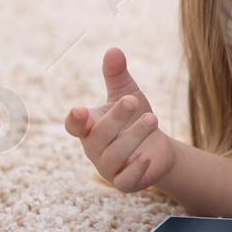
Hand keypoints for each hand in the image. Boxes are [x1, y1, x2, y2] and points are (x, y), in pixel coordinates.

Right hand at [65, 47, 175, 192]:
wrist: (157, 147)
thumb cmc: (135, 118)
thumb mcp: (128, 94)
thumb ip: (117, 75)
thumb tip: (114, 49)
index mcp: (90, 127)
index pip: (74, 125)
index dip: (75, 120)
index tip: (80, 110)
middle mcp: (95, 149)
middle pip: (99, 136)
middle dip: (116, 118)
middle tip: (133, 100)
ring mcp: (108, 168)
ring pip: (114, 156)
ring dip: (133, 137)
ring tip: (153, 118)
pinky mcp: (125, 182)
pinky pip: (125, 181)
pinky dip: (134, 170)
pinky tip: (146, 157)